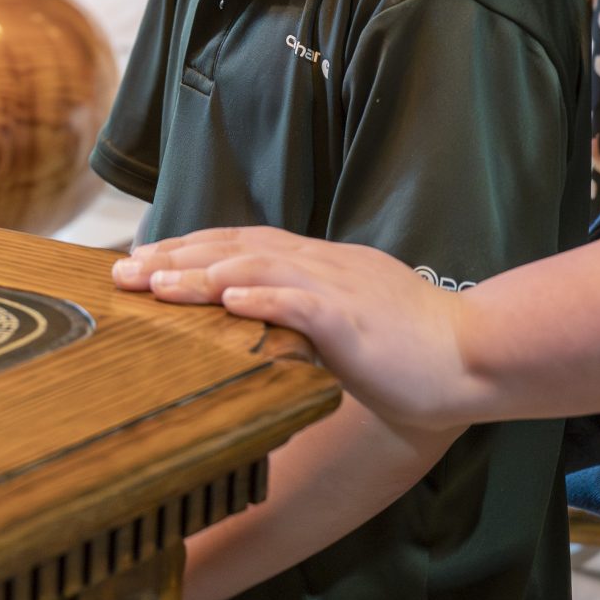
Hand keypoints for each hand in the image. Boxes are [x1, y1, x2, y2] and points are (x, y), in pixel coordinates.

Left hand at [114, 226, 485, 431]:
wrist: (476, 356)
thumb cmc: (416, 352)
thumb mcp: (350, 324)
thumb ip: (306, 316)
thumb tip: (257, 321)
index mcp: (322, 265)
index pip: (243, 244)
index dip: (191, 248)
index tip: (145, 258)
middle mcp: (324, 265)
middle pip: (237, 247)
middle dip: (175, 255)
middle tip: (123, 269)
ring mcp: (339, 288)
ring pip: (258, 267)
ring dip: (200, 273)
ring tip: (153, 282)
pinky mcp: (355, 318)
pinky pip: (302, 301)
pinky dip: (262, 296)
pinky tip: (227, 297)